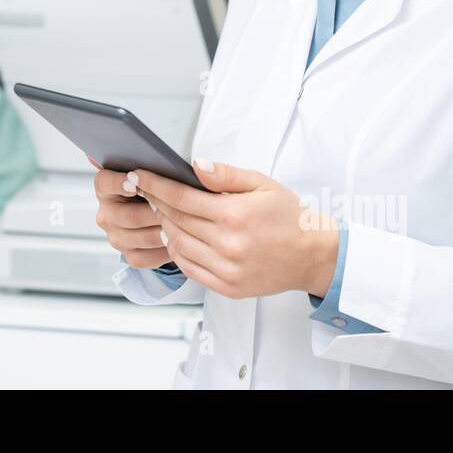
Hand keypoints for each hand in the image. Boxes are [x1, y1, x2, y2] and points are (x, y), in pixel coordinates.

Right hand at [88, 156, 170, 268]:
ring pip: (142, 237)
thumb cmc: (158, 189)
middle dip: (155, 211)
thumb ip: (150, 166)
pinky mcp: (129, 255)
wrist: (163, 215)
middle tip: (175, 207)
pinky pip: (148, 256)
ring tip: (184, 224)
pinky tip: (180, 240)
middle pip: (129, 215)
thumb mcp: (153, 172)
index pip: (104, 183)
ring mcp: (116, 237)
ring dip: (164, 231)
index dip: (118, 183)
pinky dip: (165, 250)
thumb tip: (158, 159)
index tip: (135, 184)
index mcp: (105, 187)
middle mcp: (106, 214)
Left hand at [133, 159, 339, 299]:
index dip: (155, 185)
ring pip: (178, 246)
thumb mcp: (262, 184)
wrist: (313, 256)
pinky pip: (190, 269)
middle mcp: (228, 245)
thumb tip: (194, 165)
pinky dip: (177, 252)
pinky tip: (177, 238)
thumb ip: (225, 175)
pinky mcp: (228, 287)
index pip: (181, 198)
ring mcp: (227, 270)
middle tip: (147, 191)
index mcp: (234, 215)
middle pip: (175, 221)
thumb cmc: (289, 217)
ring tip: (163, 214)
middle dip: (156, 203)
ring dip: (165, 228)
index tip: (139, 175)